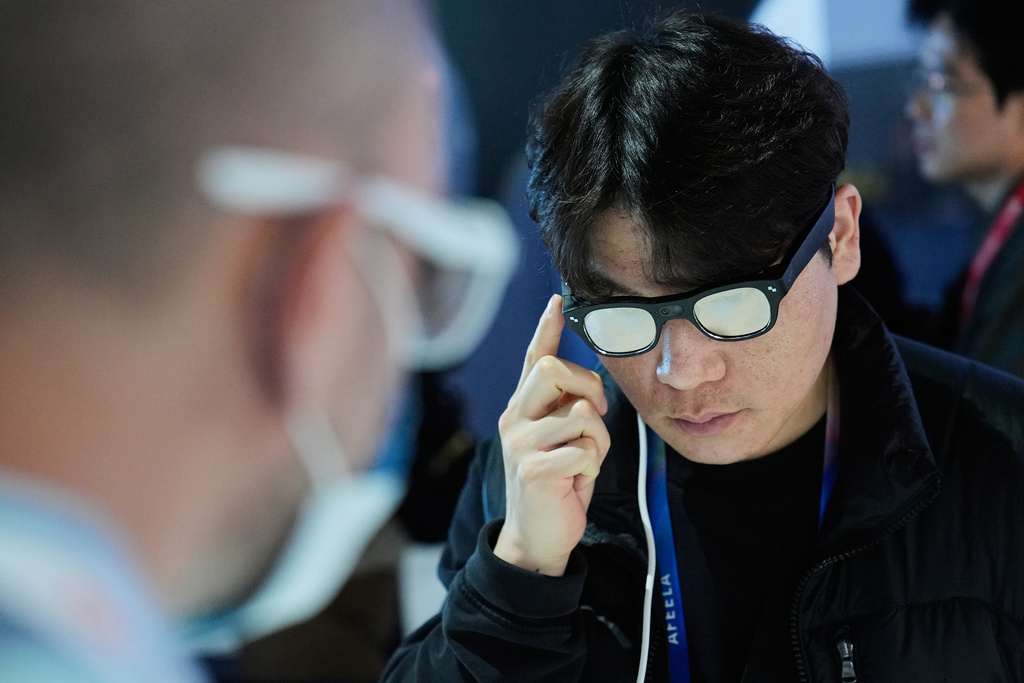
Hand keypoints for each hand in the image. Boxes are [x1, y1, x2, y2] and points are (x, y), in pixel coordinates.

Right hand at [493, 294, 609, 575]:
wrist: (537, 537)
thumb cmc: (557, 483)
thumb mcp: (560, 440)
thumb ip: (567, 410)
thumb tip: (590, 389)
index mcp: (522, 408)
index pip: (533, 359)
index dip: (545, 329)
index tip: (556, 302)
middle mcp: (514, 418)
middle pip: (553, 369)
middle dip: (588, 386)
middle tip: (596, 416)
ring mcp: (520, 443)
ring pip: (581, 413)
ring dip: (599, 440)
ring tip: (584, 462)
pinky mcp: (533, 469)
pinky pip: (584, 449)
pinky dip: (593, 466)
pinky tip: (578, 481)